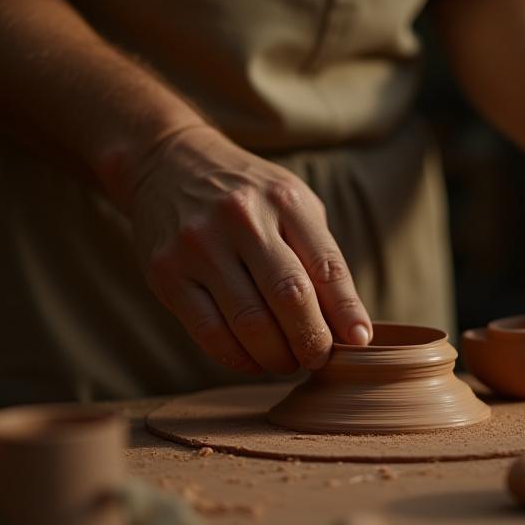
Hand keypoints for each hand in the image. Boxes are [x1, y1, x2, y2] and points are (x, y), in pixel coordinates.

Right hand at [126, 125, 372, 374]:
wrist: (168, 162)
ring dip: (277, 356)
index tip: (358, 342)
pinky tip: (253, 360)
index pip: (327, 266)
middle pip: (290, 297)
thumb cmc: (248, 197)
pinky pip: (208, 332)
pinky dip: (238, 358)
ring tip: (287, 362)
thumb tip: (349, 328)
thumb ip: (319, 258)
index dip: (347, 312)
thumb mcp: (292, 206)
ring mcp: (199, 245)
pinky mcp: (166, 272)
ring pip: (249, 322)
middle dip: (312, 341)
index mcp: (284, 200)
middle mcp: (241, 218)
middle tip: (319, 359)